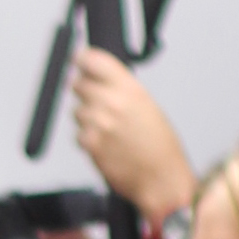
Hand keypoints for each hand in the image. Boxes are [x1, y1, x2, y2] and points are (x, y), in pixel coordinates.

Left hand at [70, 47, 194, 224]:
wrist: (162, 179)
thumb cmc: (161, 148)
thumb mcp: (148, 107)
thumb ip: (122, 90)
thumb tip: (99, 81)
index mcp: (130, 89)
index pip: (94, 61)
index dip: (82, 59)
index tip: (78, 59)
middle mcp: (112, 102)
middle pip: (78, 84)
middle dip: (83, 91)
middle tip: (96, 103)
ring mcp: (98, 122)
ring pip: (77, 111)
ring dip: (87, 118)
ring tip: (109, 130)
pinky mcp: (90, 143)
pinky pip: (78, 135)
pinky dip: (88, 139)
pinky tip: (106, 146)